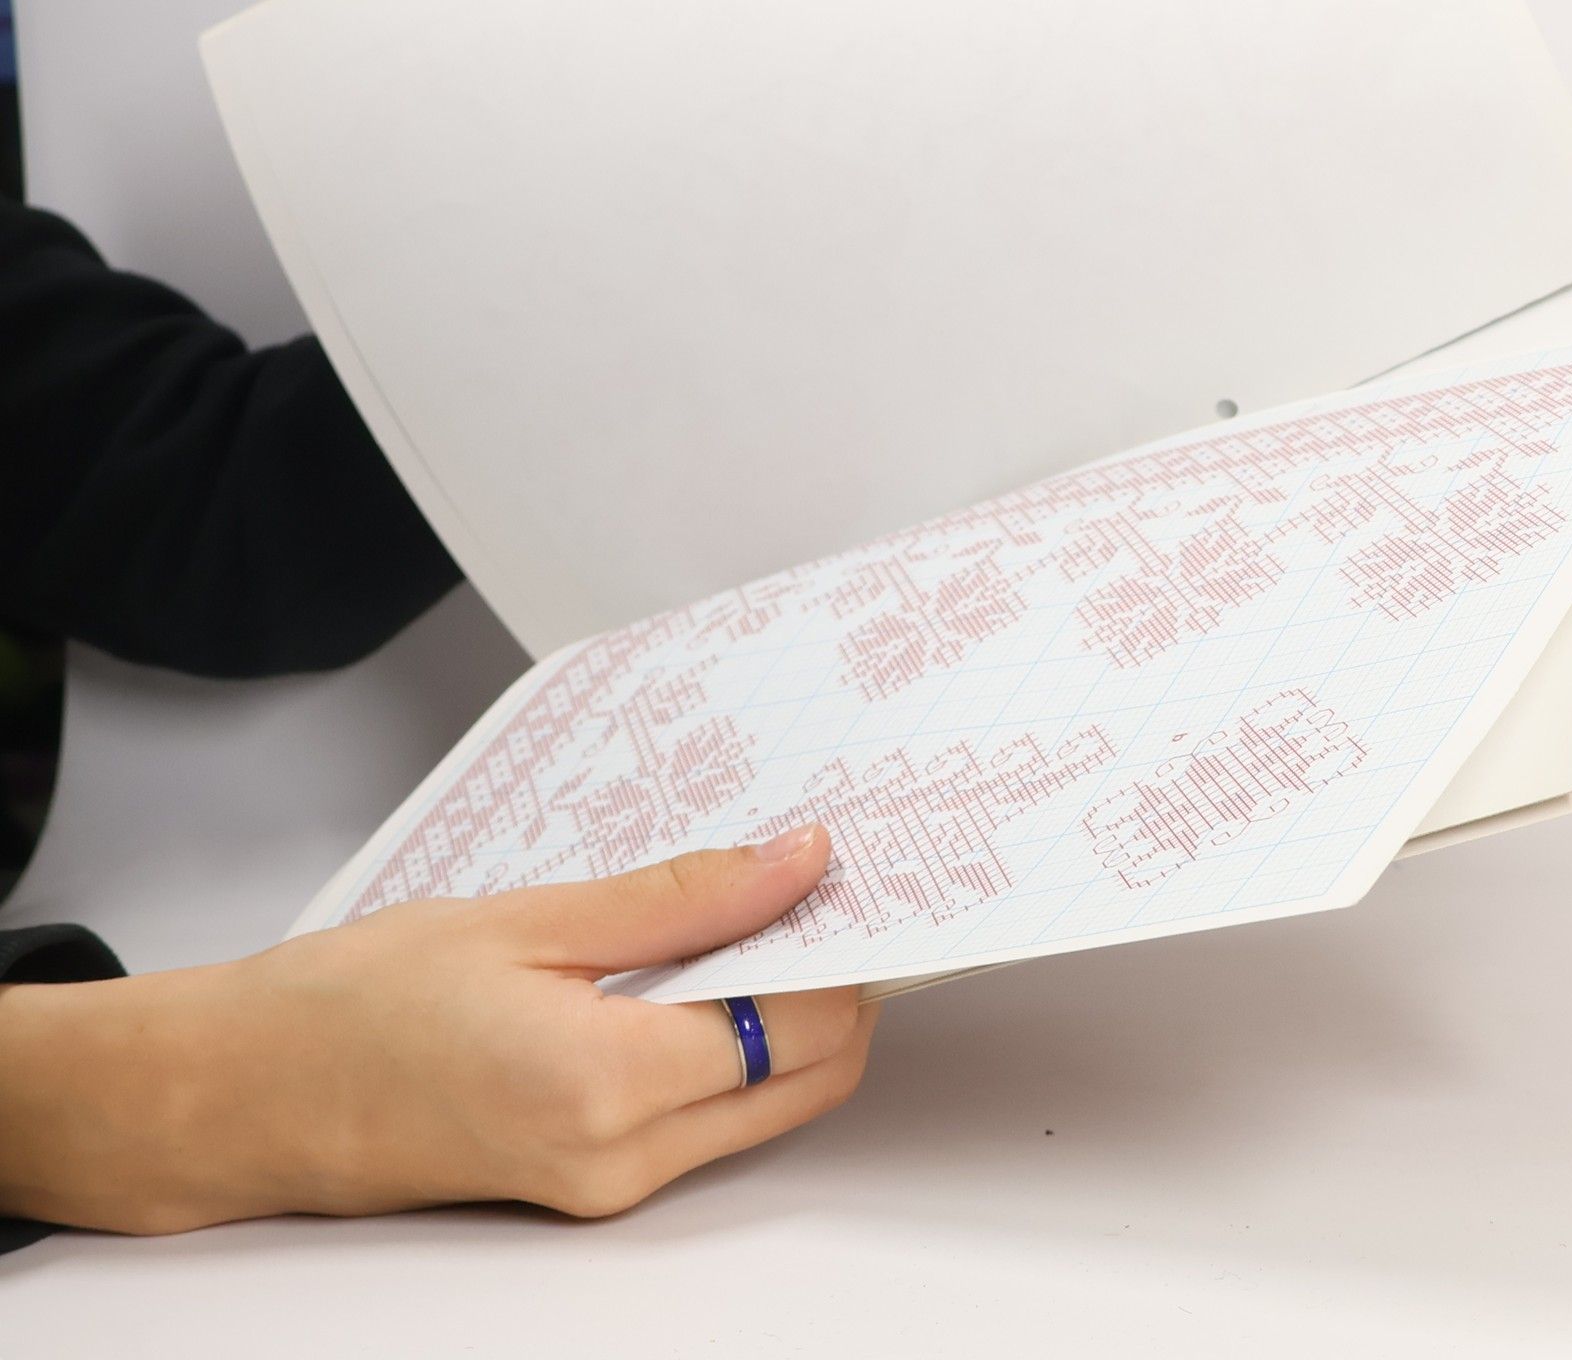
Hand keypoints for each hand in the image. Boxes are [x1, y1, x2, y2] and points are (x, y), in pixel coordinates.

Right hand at [0, 825, 873, 1233]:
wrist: (242, 1096)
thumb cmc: (356, 1001)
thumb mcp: (528, 919)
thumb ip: (679, 897)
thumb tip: (795, 863)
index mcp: (608, 1084)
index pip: (803, 1023)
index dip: (843, 945)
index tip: (847, 875)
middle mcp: (623, 1160)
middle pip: (809, 1076)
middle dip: (835, 983)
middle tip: (812, 887)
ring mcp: (608, 1189)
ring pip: (766, 1103)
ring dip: (787, 1014)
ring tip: (750, 914)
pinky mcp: (589, 1188)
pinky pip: (706, 1119)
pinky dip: (731, 1048)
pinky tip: (695, 971)